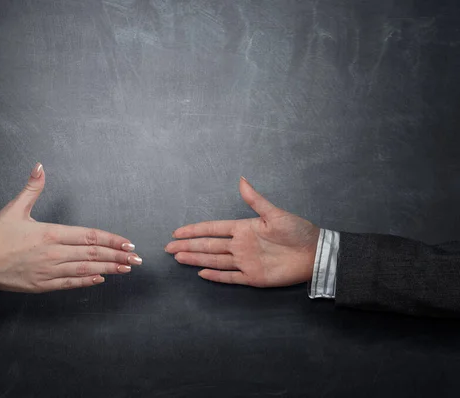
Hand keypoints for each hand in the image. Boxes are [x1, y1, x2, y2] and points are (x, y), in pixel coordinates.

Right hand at [0, 163, 141, 292]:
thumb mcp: (14, 208)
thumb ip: (32, 188)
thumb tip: (40, 166)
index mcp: (50, 234)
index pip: (89, 236)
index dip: (111, 239)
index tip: (127, 242)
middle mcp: (54, 253)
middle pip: (92, 254)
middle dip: (117, 256)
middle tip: (135, 259)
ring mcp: (49, 271)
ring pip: (85, 269)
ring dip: (108, 269)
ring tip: (125, 269)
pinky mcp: (42, 284)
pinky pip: (70, 283)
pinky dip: (87, 281)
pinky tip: (100, 279)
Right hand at [165, 177, 318, 286]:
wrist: (314, 253)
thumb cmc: (297, 230)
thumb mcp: (274, 213)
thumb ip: (255, 200)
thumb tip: (241, 180)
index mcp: (243, 229)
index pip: (213, 229)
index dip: (194, 230)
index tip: (177, 232)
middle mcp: (240, 245)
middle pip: (208, 246)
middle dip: (188, 246)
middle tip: (168, 248)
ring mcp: (245, 262)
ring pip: (214, 260)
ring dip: (196, 259)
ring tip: (178, 257)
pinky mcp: (253, 277)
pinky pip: (230, 277)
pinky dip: (216, 276)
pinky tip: (202, 273)